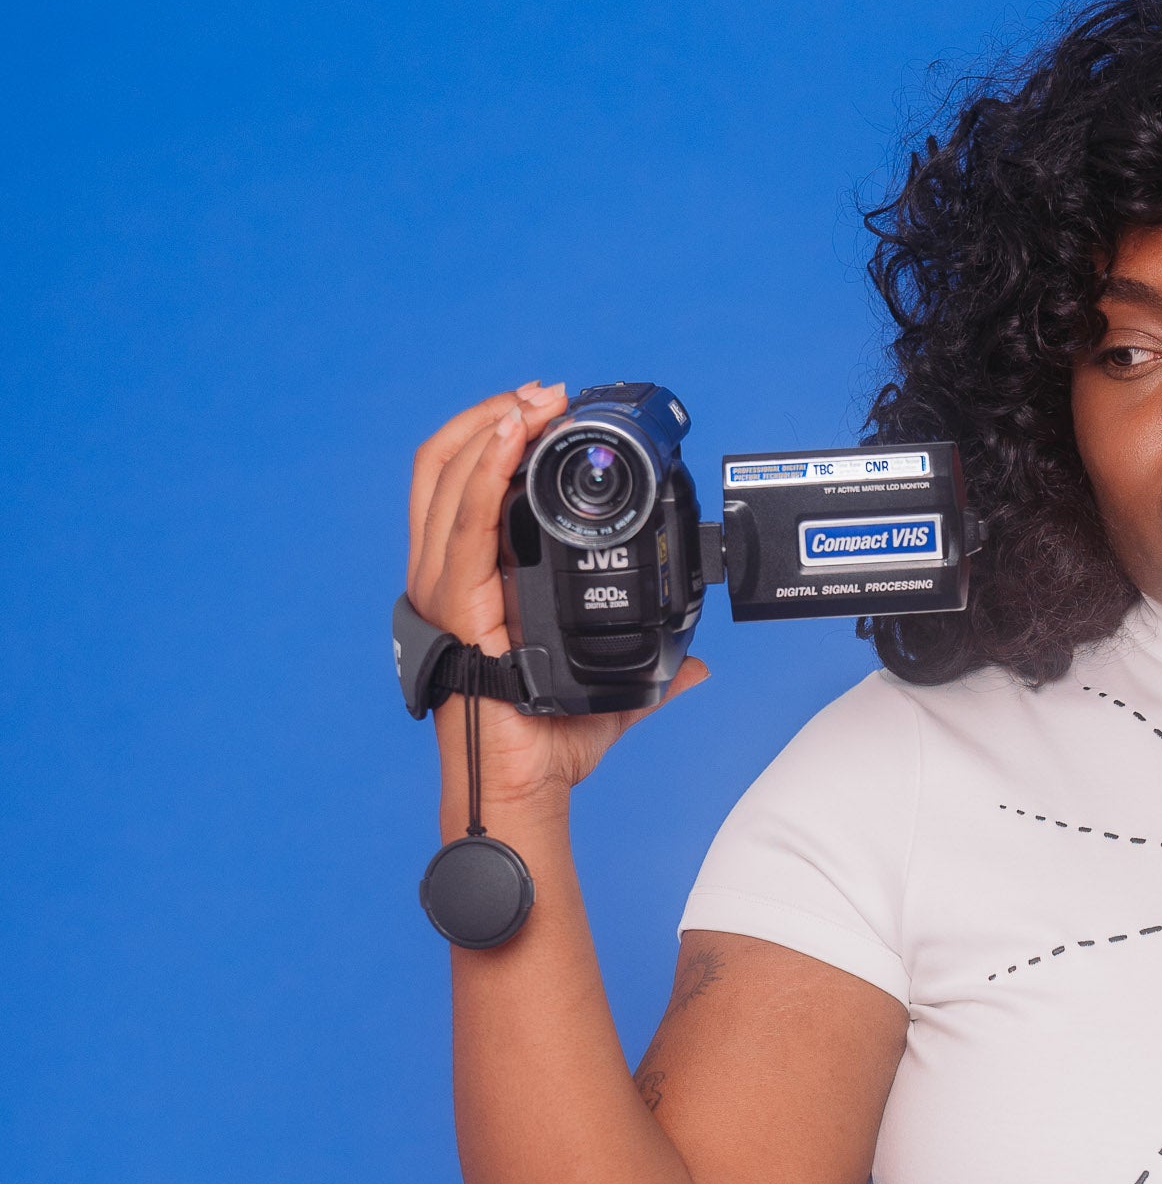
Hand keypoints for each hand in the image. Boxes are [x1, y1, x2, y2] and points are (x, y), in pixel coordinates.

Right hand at [407, 383, 706, 822]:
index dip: (491, 440)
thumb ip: (653, 674)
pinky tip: (513, 440)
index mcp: (470, 585)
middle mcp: (445, 578)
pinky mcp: (456, 606)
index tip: (542, 414)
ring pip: (443, 479)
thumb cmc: (547, 744)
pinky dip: (486, 473)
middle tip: (543, 397)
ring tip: (531, 403)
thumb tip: (697, 666)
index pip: (460, 489)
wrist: (528, 786)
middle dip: (492, 418)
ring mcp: (443, 590)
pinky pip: (464, 524)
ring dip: (489, 430)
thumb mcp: (610, 694)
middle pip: (443, 467)